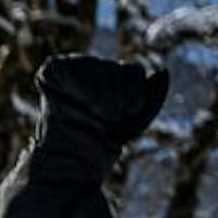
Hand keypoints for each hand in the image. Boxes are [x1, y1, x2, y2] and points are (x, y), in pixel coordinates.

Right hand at [28, 53, 171, 165]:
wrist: (75, 153)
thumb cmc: (107, 136)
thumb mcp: (137, 119)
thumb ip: (153, 95)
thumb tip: (163, 70)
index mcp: (119, 75)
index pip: (133, 71)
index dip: (134, 93)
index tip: (127, 115)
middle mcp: (98, 66)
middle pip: (114, 68)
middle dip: (115, 97)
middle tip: (109, 118)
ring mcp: (76, 64)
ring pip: (92, 65)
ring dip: (97, 95)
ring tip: (94, 113)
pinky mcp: (54, 68)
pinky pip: (68, 66)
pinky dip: (76, 86)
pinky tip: (76, 102)